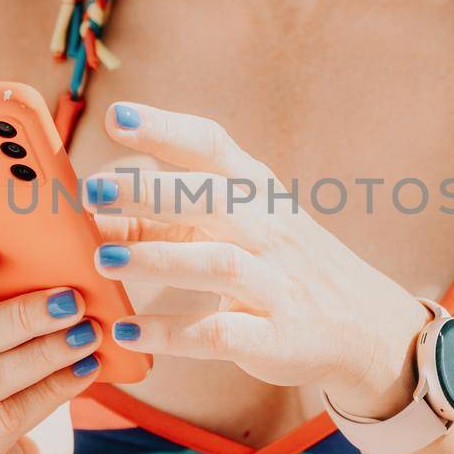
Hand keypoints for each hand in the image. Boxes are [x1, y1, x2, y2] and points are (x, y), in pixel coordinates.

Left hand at [82, 102, 431, 418]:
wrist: (365, 325)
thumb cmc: (283, 264)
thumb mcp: (240, 227)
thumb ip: (169, 218)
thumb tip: (89, 215)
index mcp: (257, 192)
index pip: (213, 147)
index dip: (166, 129)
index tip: (117, 117)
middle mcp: (270, 229)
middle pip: (211, 199)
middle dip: (151, 192)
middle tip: (91, 191)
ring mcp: (277, 283)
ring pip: (217, 264)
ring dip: (156, 260)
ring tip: (101, 261)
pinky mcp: (276, 337)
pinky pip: (219, 333)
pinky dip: (170, 332)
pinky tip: (127, 330)